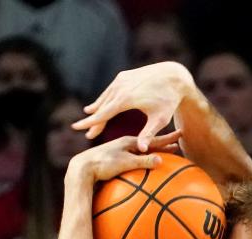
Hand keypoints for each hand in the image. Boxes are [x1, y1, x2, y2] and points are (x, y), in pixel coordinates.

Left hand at [64, 131, 182, 186]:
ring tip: (162, 150)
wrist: (82, 168)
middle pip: (150, 142)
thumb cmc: (103, 164)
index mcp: (130, 141)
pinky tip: (142, 160)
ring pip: (141, 148)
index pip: (154, 139)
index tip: (180, 134)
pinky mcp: (114, 158)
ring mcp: (120, 150)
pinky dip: (142, 156)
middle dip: (163, 142)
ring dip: (153, 149)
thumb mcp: (125, 162)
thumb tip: (161, 160)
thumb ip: (143, 161)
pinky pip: (133, 155)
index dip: (168, 138)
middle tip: (177, 141)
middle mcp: (125, 144)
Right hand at [73, 62, 195, 151]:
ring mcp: (121, 79)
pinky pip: (111, 89)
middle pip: (102, 106)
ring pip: (105, 97)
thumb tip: (141, 150)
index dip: (90, 122)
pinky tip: (101, 103)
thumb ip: (148, 134)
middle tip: (81, 129)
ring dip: (97, 107)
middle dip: (92, 118)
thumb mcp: (160, 119)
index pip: (103, 114)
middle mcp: (120, 87)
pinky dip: (105, 98)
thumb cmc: (169, 100)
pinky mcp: (124, 75)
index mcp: (126, 99)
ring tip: (88, 116)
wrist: (174, 76)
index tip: (77, 127)